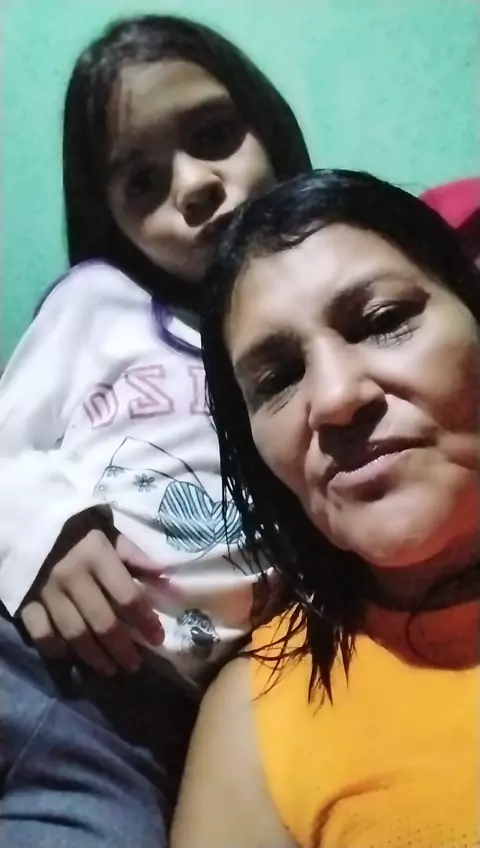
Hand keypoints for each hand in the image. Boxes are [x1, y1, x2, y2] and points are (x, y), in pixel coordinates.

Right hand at [21, 528, 165, 675]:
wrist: (30, 521)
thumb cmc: (78, 530)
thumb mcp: (109, 533)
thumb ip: (134, 555)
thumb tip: (163, 576)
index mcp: (96, 555)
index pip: (128, 597)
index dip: (145, 621)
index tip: (157, 638)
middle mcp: (72, 576)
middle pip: (103, 623)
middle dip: (123, 648)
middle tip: (135, 664)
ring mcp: (46, 592)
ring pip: (74, 634)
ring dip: (95, 657)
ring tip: (110, 668)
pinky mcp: (26, 601)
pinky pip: (42, 634)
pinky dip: (56, 648)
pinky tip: (69, 655)